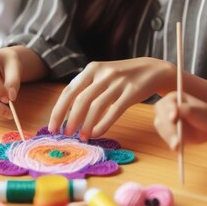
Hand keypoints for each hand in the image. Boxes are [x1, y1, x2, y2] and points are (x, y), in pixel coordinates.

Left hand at [48, 57, 174, 139]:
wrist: (153, 69)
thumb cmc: (123, 76)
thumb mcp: (103, 74)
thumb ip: (87, 87)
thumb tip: (67, 112)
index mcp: (92, 68)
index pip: (69, 91)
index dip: (59, 110)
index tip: (53, 127)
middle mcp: (104, 73)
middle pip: (81, 99)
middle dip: (70, 120)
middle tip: (66, 135)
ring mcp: (118, 82)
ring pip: (96, 106)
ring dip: (86, 125)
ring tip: (83, 137)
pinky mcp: (132, 92)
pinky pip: (114, 111)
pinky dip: (103, 124)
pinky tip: (97, 133)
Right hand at [154, 91, 206, 148]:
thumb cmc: (206, 115)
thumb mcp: (198, 112)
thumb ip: (187, 110)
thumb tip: (175, 111)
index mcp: (173, 99)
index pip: (167, 104)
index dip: (170, 111)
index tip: (174, 118)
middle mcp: (167, 108)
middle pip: (162, 118)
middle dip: (168, 129)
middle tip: (175, 138)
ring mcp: (166, 121)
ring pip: (162, 129)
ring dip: (169, 138)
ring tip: (177, 146)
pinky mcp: (168, 132)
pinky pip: (166, 137)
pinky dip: (171, 142)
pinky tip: (177, 148)